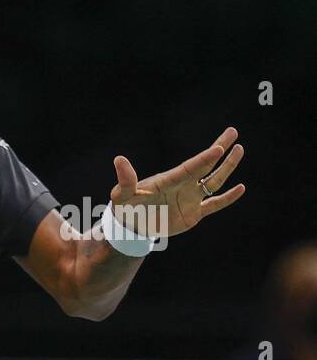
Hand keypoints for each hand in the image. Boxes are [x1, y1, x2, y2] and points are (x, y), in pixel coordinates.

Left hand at [111, 127, 244, 238]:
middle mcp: (183, 185)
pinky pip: (214, 204)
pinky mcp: (194, 213)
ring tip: (239, 150)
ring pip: (214, 181)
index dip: (204, 159)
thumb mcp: (122, 195)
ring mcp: (190, 198)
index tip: (218, 147)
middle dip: (220, 149)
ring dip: (227, 167)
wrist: (131, 227)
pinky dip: (227, 198)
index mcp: (169, 179)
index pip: (190, 167)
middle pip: (206, 165)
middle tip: (233, 132)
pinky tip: (241, 188)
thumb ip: (126, 179)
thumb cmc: (126, 207)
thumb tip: (119, 159)